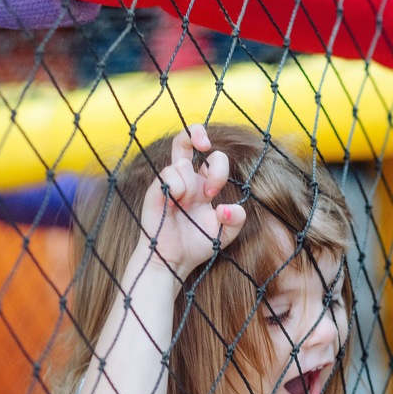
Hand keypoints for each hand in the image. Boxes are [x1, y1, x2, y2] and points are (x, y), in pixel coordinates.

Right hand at [140, 125, 246, 279]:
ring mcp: (169, 184)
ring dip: (190, 184)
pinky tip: (175, 202)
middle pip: (185, 140)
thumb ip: (237, 220)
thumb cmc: (197, 245)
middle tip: (205, 144)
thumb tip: (228, 207)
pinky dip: (177, 186)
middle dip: (196, 132)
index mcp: (202, 185)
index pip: (213, 159)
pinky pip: (167, 175)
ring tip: (185, 203)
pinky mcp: (156, 192)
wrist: (174, 261)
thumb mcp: (225, 234)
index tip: (215, 192)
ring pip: (180, 163)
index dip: (218, 168)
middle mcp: (185, 180)